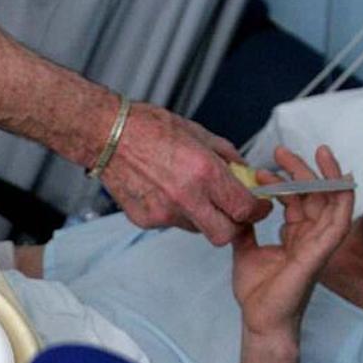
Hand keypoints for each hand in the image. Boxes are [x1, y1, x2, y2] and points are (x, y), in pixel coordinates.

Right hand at [101, 103, 271, 244]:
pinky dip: (174, 212)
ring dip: (201, 217)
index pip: (244, 208)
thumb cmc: (147, 127)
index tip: (257, 206)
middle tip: (232, 212)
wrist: (105, 135)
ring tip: (187, 192)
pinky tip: (163, 192)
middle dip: (233, 226)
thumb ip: (225, 156)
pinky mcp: (144, 219)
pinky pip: (170, 223)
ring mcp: (163, 212)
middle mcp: (185, 197)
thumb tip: (243, 173)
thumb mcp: (197, 132)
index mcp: (204, 172)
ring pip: (196, 229)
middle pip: (225, 235)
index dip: (257, 211)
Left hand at [231, 145, 353, 337]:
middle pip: (315, 195)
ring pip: (332, 202)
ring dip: (325, 176)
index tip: (262, 167)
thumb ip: (245, 230)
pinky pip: (337, 223)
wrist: (259, 319)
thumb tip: (238, 209)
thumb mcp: (244, 251)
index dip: (285, 180)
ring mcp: (317, 245)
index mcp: (296, 236)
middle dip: (302, 169)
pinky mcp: (318, 254)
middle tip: (282, 151)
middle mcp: (310, 237)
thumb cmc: (257, 292)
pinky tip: (337, 181)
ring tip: (314, 153)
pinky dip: (341, 200)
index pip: (298, 200)